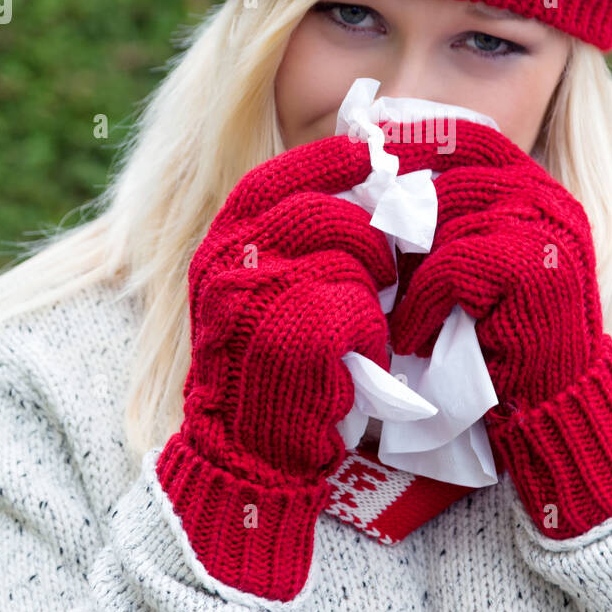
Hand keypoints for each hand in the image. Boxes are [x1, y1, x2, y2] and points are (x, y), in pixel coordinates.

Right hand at [157, 134, 397, 599]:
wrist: (245, 457)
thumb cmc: (270, 369)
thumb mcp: (261, 293)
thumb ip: (293, 243)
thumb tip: (368, 190)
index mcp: (220, 245)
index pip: (275, 177)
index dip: (328, 160)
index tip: (373, 155)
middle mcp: (227, 265)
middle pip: (324, 214)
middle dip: (370, 236)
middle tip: (391, 267)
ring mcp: (253, 300)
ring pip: (346, 259)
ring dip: (375, 289)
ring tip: (372, 319)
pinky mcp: (287, 338)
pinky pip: (356, 309)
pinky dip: (373, 333)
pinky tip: (364, 356)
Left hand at [383, 121, 611, 539]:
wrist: (556, 405)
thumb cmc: (501, 339)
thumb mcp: (473, 267)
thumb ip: (446, 221)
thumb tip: (371, 181)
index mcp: (537, 189)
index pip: (473, 136)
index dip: (418, 139)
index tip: (369, 154)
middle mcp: (549, 200)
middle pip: (453, 175)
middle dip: (401, 213)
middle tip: (368, 255)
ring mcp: (547, 231)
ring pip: (448, 218)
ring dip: (408, 270)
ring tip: (395, 311)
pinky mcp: (534, 268)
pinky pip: (453, 264)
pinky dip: (422, 303)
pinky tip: (413, 337)